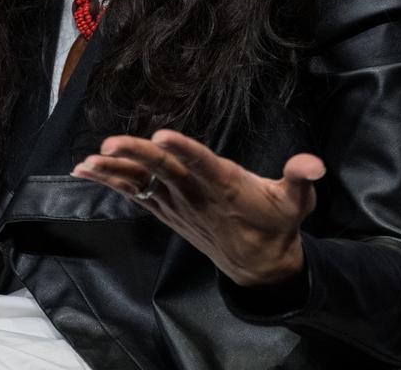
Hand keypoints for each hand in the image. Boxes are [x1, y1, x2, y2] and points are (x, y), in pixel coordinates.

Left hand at [72, 128, 324, 287]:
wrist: (258, 265)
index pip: (202, 164)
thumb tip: (314, 163)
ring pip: (144, 183)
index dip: (183, 150)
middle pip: (164, 171)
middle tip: (110, 143)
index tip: (162, 136)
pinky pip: (135, 195)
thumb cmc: (276, 223)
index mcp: (227, 186)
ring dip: (115, 171)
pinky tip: (86, 169)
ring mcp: (178, 205)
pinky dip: (111, 182)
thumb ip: (301, 178)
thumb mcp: (297, 202)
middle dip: (136, 156)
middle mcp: (197, 195)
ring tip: (88, 160)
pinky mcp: (166, 212)